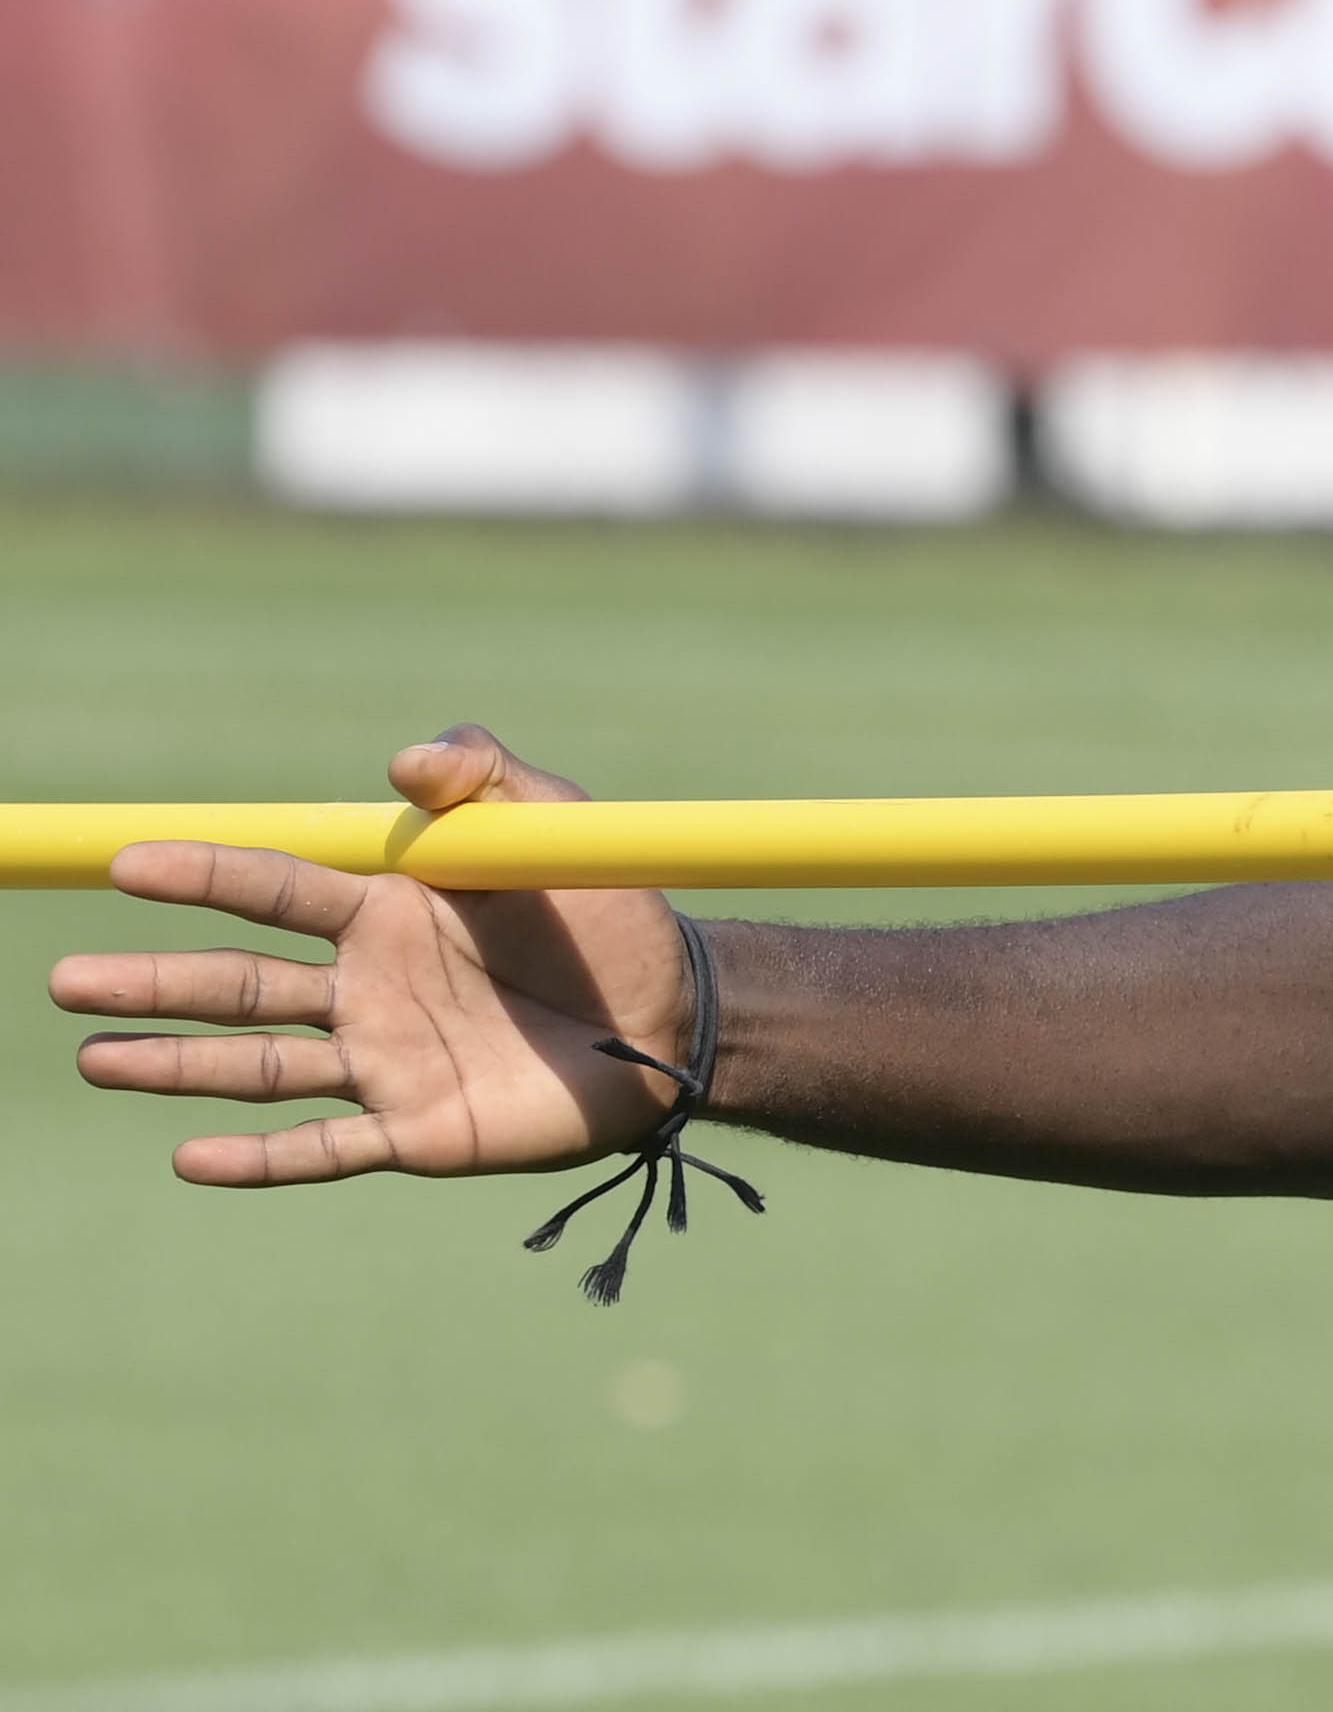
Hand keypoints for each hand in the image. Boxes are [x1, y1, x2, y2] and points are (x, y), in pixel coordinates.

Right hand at [49, 726, 687, 1185]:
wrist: (679, 1016)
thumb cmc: (612, 910)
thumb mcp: (555, 825)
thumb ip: (486, 778)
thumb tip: (406, 761)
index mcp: (387, 908)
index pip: (274, 888)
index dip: (203, 875)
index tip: (126, 863)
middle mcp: (367, 987)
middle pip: (239, 984)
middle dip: (154, 982)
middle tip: (66, 982)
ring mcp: (386, 1062)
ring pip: (260, 1066)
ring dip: (177, 1065)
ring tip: (98, 1057)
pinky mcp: (418, 1131)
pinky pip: (324, 1148)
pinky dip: (260, 1157)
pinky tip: (192, 1157)